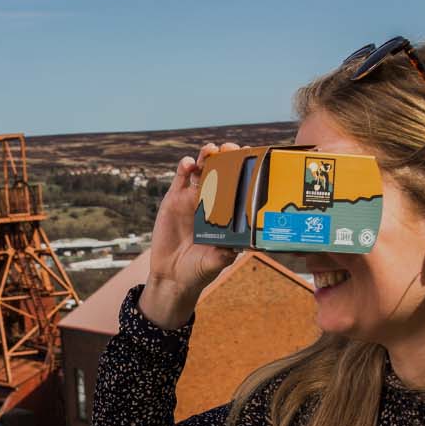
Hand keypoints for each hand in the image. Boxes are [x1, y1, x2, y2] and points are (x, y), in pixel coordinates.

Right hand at [139, 142, 240, 328]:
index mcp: (227, 212)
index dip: (245, 170)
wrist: (172, 276)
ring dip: (207, 155)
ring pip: (202, 169)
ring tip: (211, 149)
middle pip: (222, 170)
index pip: (239, 185)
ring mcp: (192, 199)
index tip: (252, 158)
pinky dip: (185, 166)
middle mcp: (212, 201)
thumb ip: (226, 253)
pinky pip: (181, 178)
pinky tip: (189, 163)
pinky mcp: (174, 200)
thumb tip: (242, 246)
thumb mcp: (217, 262)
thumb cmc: (199, 270)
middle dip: (227, 156)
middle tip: (231, 149)